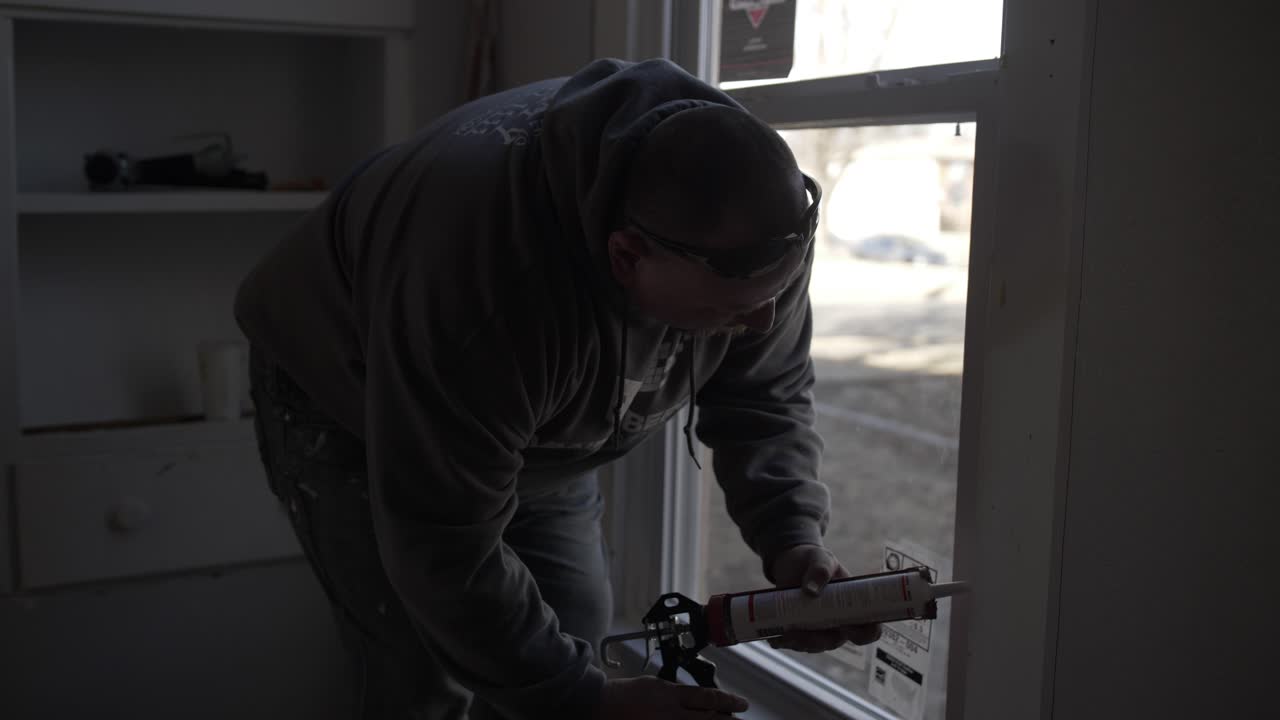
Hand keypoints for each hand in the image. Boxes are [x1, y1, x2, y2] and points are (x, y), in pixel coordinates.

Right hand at [593, 676, 748, 718]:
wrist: (601, 707)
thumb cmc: (627, 694)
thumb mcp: (657, 684)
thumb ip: (678, 693)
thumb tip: (699, 701)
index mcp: (671, 696)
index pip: (708, 698)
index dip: (729, 701)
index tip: (742, 704)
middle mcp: (672, 715)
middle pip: (709, 719)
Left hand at [766, 544, 882, 652]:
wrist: (792, 562)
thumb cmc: (815, 560)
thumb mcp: (820, 558)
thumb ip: (820, 569)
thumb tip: (810, 590)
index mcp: (853, 608)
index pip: (869, 630)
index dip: (864, 635)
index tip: (848, 629)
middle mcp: (838, 623)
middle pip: (835, 642)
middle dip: (819, 641)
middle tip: (802, 632)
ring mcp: (818, 630)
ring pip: (812, 646)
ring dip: (799, 643)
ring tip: (785, 634)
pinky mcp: (798, 630)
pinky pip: (794, 643)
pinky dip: (784, 642)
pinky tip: (775, 638)